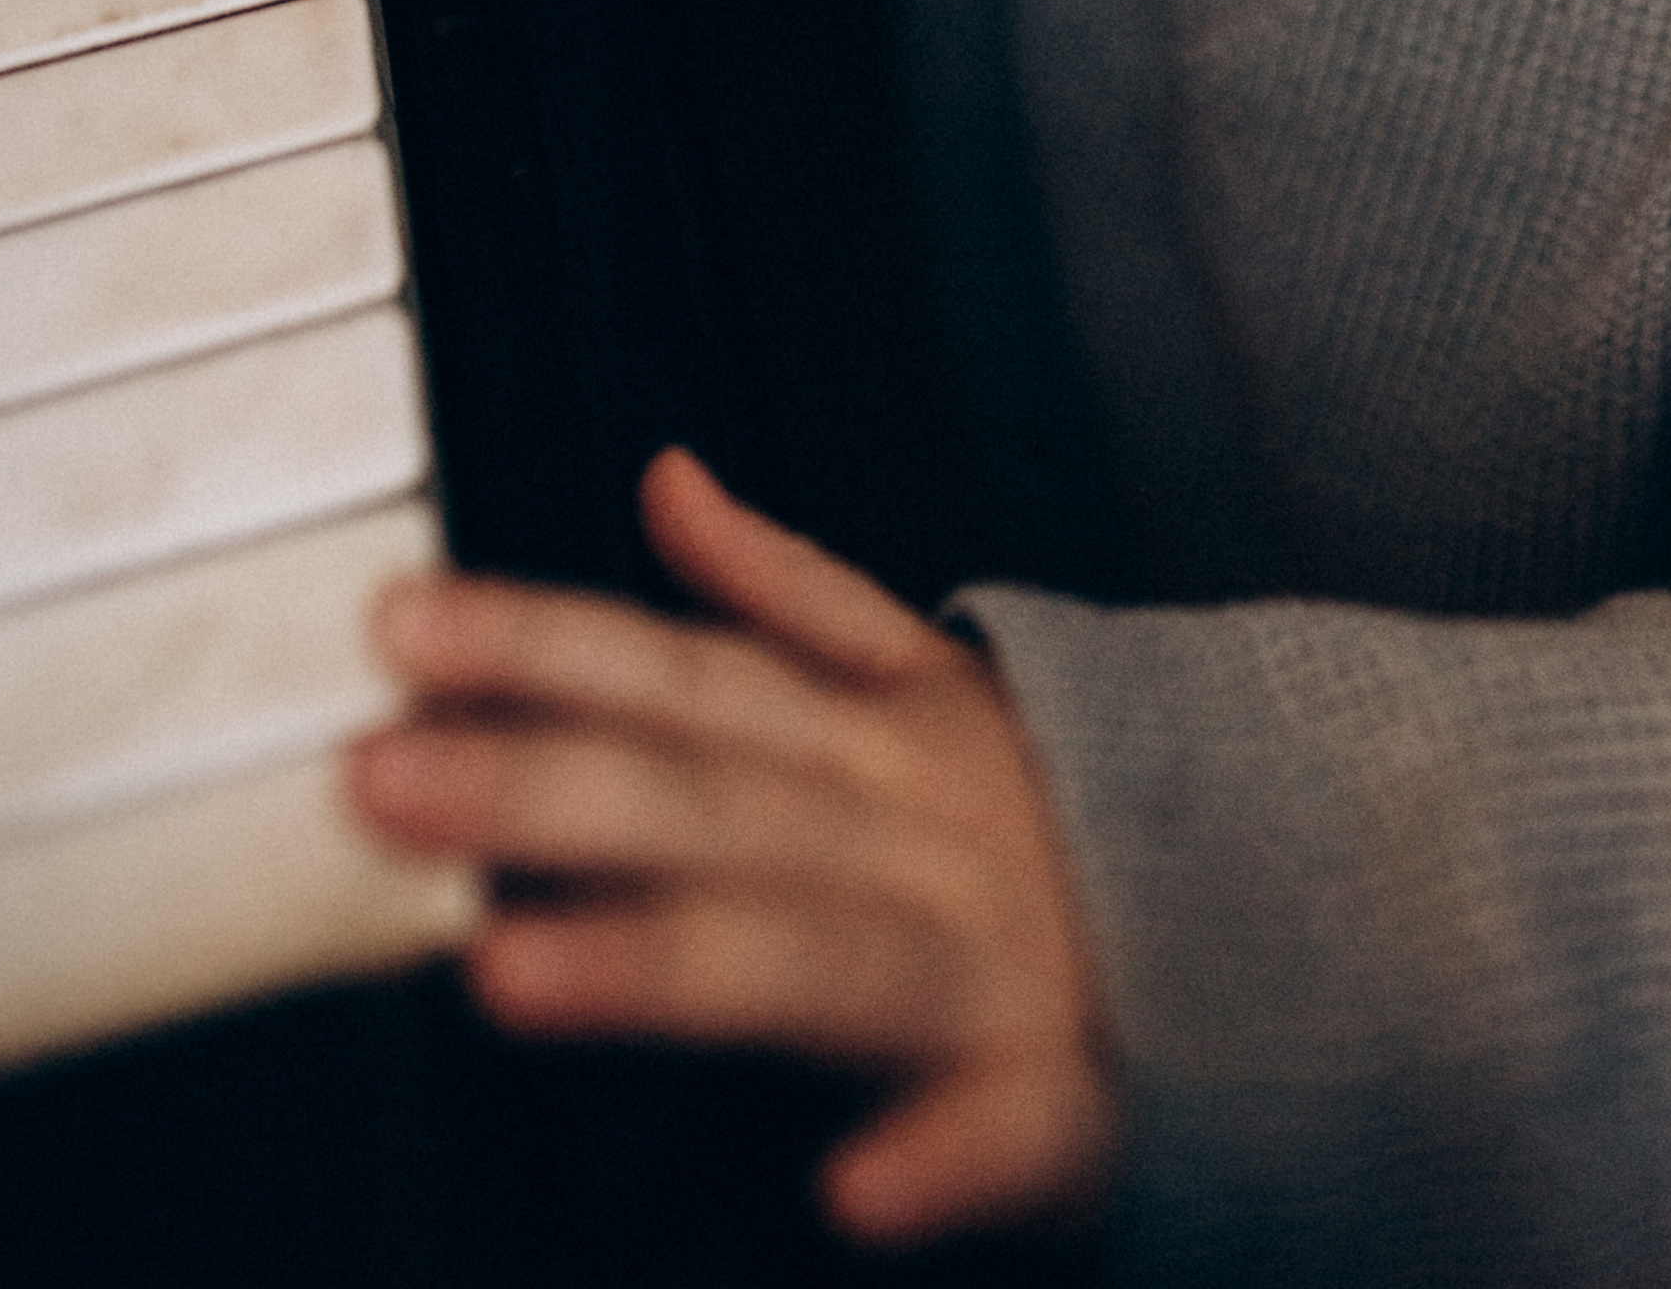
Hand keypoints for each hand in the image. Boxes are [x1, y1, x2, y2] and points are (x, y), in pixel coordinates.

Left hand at [349, 450, 1121, 1251]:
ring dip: (667, 962)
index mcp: (873, 737)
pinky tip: (858, 1193)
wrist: (1292, 918)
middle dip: (542, 784)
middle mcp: (913, 833)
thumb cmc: (1054, 824)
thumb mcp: (929, 684)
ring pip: (814, 958)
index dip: (538, 644)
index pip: (676, 676)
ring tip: (512, 971)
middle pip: (706, 802)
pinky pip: (1012, 1134)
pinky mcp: (1074, 1105)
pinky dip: (944, 1161)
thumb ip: (787, 593)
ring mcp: (991, 965)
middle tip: (379, 781)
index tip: (395, 628)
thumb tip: (666, 478)